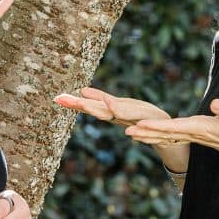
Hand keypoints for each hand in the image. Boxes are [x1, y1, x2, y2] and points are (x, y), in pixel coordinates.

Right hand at [53, 87, 168, 127]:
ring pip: (107, 112)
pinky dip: (117, 109)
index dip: (73, 103)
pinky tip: (109, 102)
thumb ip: (100, 99)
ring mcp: (127, 116)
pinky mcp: (140, 115)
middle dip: (78, 105)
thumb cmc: (138, 115)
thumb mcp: (117, 104)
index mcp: (108, 111)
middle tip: (61, 99)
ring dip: (94, 108)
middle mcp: (115, 115)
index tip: (57, 98)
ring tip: (81, 101)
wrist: (161, 127)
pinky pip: (127, 112)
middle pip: (94, 109)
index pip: (88, 106)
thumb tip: (82, 91)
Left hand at [125, 98, 218, 161]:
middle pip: (164, 133)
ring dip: (148, 136)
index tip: (141, 125)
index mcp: (200, 128)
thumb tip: (215, 103)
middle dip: (145, 132)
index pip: (174, 127)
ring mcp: (193, 136)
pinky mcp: (194, 135)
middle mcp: (193, 134)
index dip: (156, 126)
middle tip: (125, 131)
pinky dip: (157, 136)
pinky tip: (148, 136)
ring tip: (129, 134)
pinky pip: (171, 137)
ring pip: (165, 136)